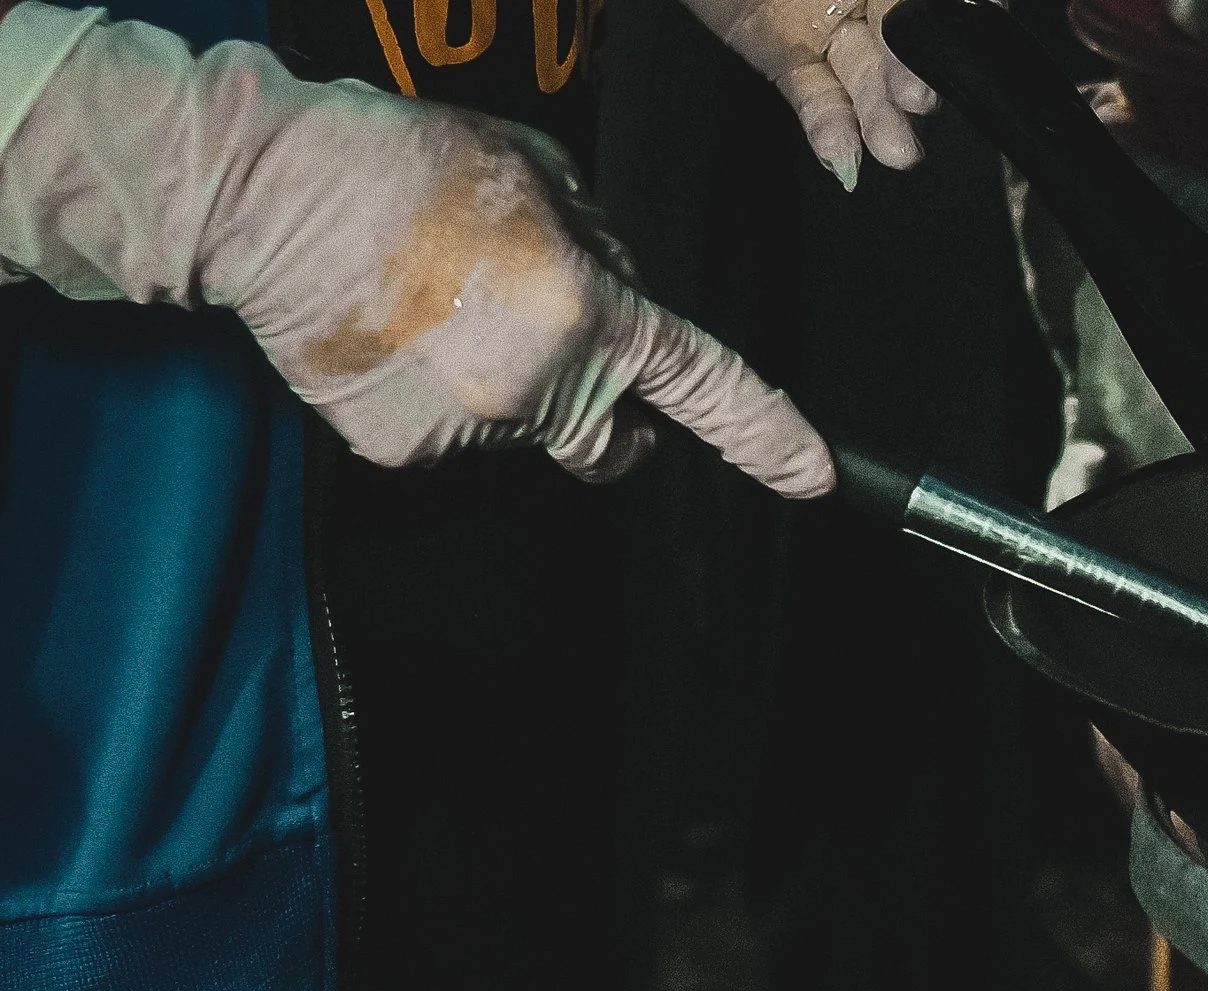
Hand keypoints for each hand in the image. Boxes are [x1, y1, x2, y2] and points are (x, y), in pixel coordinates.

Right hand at [0, 14, 830, 495]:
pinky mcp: (407, 452)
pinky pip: (455, 442)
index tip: (810, 474)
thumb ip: (604, 245)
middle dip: (601, 408)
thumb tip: (629, 290)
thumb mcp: (537, 171)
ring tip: (442, 310)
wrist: (263, 191)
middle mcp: (540, 386)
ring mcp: (471, 428)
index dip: (766, 434)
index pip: (703, 386)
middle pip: (609, 437)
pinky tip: (401, 338)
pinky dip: (438, 401)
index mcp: (587, 312)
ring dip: (508, 391)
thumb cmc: (398, 164)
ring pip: (527, 436)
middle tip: (541, 342)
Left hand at [680, 0, 939, 186]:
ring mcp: (828, 29)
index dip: (936, 29)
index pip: (922, 8)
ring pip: (862, 77)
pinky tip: (844, 153)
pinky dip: (831, 127)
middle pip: (899, 44)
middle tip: (917, 101)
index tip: (944, 50)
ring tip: (896, 149)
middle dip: (910, 77)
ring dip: (880, 117)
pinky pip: (816, 97)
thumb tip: (926, 6)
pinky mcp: (789, 61)